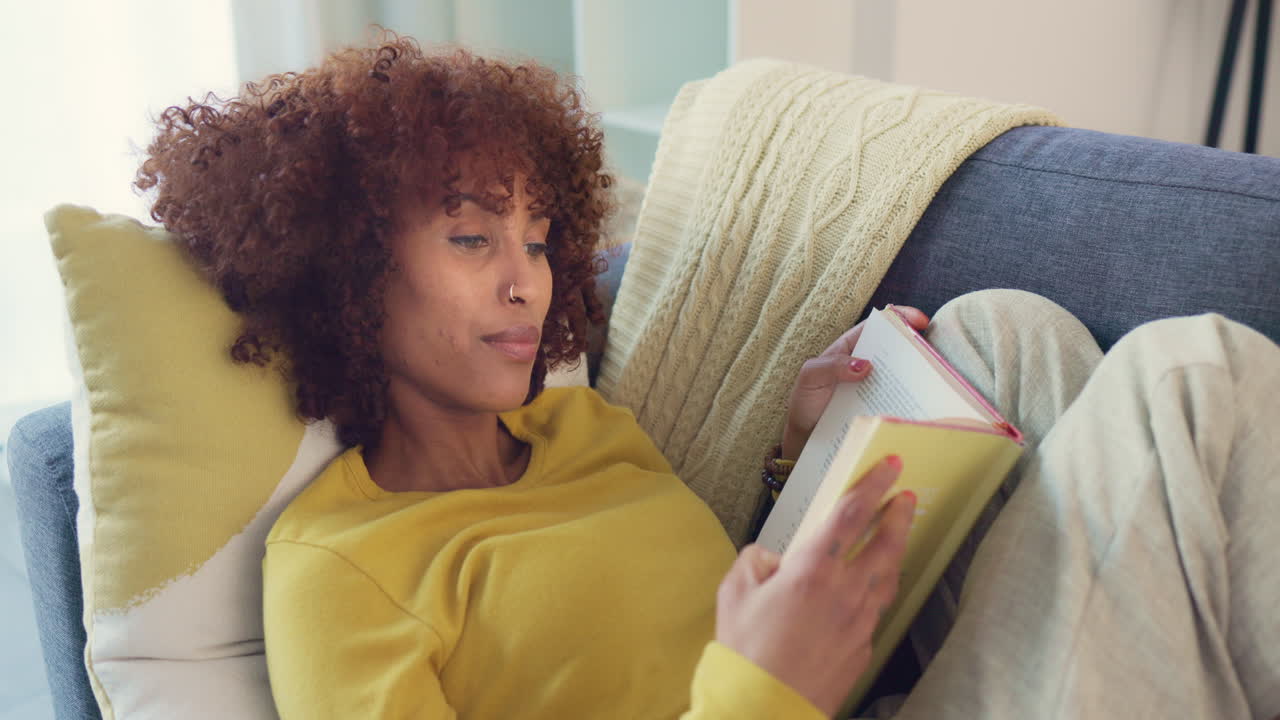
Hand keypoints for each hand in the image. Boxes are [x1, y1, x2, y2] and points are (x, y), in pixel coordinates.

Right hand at [715, 457, 915, 715]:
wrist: (764, 706)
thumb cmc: (746, 650)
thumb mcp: (734, 592)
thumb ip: (755, 561)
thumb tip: (772, 558)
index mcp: (812, 570)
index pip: (850, 515)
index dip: (873, 485)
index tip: (890, 466)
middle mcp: (844, 592)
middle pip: (885, 544)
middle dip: (898, 516)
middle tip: (905, 497)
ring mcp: (859, 622)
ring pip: (888, 578)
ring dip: (895, 552)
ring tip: (896, 539)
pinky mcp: (862, 649)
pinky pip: (875, 612)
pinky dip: (877, 592)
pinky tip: (871, 591)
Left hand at [782, 306, 928, 458]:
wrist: (805, 437)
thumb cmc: (805, 401)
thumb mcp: (810, 377)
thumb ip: (832, 365)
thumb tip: (866, 365)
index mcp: (851, 347)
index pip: (878, 326)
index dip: (900, 318)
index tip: (920, 320)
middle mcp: (868, 364)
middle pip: (898, 349)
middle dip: (918, 346)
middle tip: (934, 353)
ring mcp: (877, 386)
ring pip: (903, 374)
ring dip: (919, 375)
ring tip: (934, 379)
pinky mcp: (881, 407)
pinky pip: (899, 400)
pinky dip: (911, 399)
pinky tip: (921, 403)